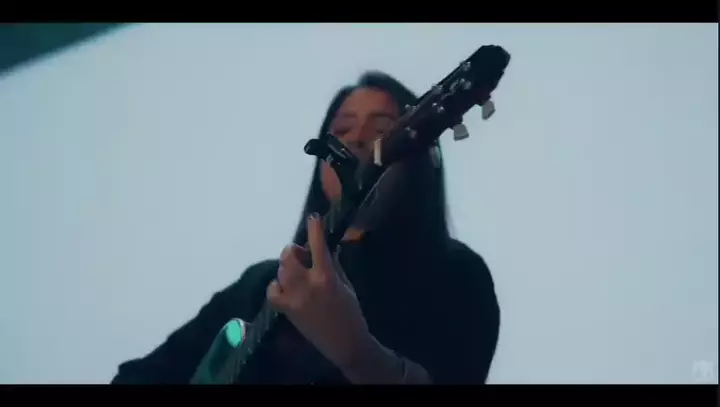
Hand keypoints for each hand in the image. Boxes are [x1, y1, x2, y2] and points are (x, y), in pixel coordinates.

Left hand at [267, 213, 370, 369]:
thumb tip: (325, 246)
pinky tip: (287, 286)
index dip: (314, 228)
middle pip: (289, 255)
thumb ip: (334, 264)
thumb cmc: (351, 313)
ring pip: (281, 270)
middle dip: (295, 250)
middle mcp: (306, 285)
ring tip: (300, 272)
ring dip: (289, 266)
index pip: (317, 245)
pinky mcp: (285, 310)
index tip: (313, 218)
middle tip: (304, 255)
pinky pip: (272, 290)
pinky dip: (277, 284)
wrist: (344, 344)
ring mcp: (293, 298)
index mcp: (326, 277)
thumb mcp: (346, 285)